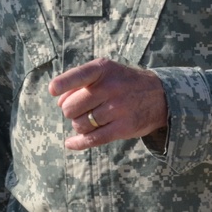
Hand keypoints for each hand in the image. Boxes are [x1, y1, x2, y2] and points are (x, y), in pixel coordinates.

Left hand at [48, 58, 167, 150]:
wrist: (159, 95)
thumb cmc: (121, 82)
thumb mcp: (105, 71)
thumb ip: (80, 81)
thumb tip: (59, 102)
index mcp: (102, 69)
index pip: (78, 75)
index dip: (63, 84)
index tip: (52, 90)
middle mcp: (110, 88)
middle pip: (72, 107)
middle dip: (69, 111)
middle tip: (78, 109)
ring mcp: (118, 109)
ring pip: (80, 124)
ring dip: (78, 125)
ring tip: (87, 118)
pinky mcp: (124, 128)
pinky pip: (94, 139)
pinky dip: (79, 143)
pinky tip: (70, 143)